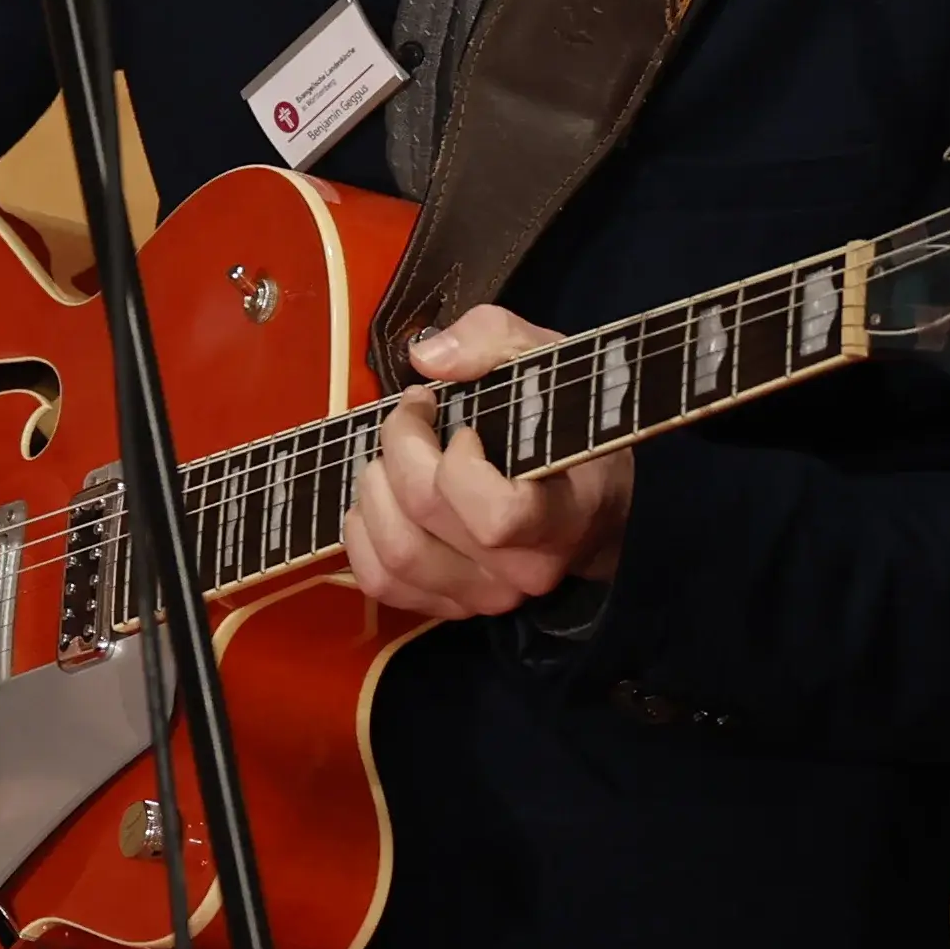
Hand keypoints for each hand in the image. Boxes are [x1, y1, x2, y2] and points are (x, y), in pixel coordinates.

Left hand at [345, 305, 632, 621]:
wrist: (589, 500)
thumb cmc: (565, 427)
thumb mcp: (547, 363)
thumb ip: (494, 342)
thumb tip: (425, 358)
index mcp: (563, 517)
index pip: (496, 515)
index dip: (458, 465)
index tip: (461, 426)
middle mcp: (524, 570)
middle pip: (425, 515)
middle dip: (399, 448)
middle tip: (412, 415)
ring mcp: (485, 596)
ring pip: (395, 554)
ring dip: (374, 490)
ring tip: (393, 457)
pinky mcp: (450, 606)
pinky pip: (380, 583)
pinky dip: (361, 536)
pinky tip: (379, 499)